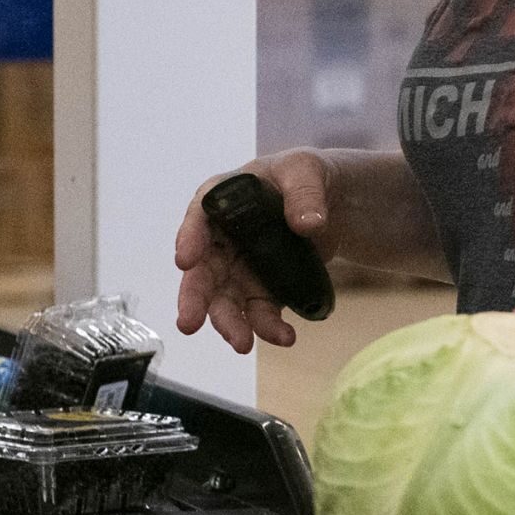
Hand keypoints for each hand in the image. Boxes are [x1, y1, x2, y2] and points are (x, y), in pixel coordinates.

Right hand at [172, 150, 334, 351]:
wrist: (328, 201)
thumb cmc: (302, 176)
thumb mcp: (305, 170)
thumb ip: (305, 193)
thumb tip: (308, 224)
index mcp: (220, 201)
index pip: (198, 218)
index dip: (189, 239)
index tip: (185, 261)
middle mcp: (221, 239)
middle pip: (202, 271)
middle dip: (195, 299)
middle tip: (189, 323)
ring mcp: (239, 268)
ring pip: (226, 300)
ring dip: (231, 323)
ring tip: (243, 344)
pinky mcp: (262, 289)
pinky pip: (258, 312)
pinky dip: (268, 327)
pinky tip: (284, 336)